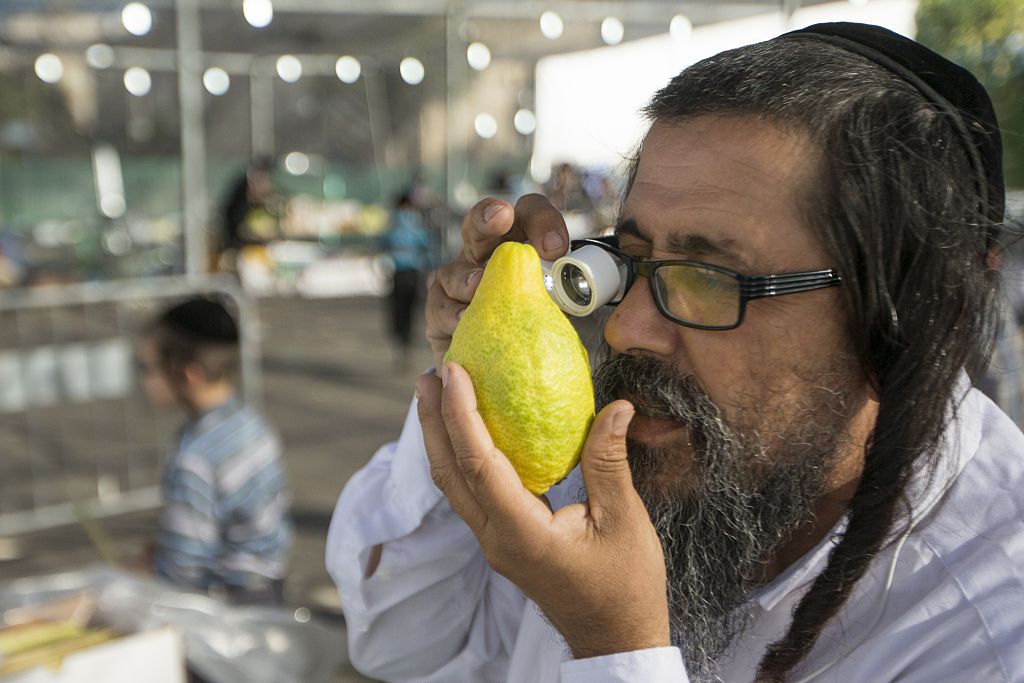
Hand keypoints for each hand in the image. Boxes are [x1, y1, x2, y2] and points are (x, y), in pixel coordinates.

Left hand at [415, 363, 670, 658]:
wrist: (614, 637)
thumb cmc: (625, 585)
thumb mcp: (625, 520)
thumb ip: (610, 462)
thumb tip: (617, 407)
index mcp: (521, 533)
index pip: (479, 464)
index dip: (461, 414)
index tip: (453, 372)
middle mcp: (495, 539)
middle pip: (450, 473)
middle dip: (433, 421)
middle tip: (428, 375)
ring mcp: (493, 543)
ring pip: (453, 485)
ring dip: (441, 438)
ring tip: (436, 395)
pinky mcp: (500, 542)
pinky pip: (469, 492)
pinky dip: (461, 456)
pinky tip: (470, 431)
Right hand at [425, 194, 569, 370]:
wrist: (490, 363)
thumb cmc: (528, 327)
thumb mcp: (552, 307)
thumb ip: (567, 298)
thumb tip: (606, 301)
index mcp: (518, 243)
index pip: (529, 214)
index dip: (542, 221)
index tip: (557, 248)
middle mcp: (483, 253)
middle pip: (482, 223)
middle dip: (490, 216)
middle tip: (501, 216)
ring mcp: (455, 279)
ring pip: (456, 269)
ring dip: (468, 276)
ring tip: (478, 286)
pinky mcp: (437, 309)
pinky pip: (442, 307)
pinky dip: (454, 314)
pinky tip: (464, 322)